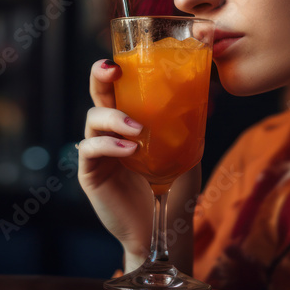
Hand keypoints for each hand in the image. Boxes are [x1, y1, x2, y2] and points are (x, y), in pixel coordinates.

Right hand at [76, 59, 198, 271]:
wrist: (164, 231)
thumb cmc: (175, 193)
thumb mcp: (187, 153)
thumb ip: (185, 127)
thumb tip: (199, 92)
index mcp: (130, 123)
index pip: (119, 89)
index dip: (117, 70)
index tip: (125, 58)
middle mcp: (110, 132)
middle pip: (97, 95)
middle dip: (100, 76)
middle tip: (113, 69)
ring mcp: (98, 152)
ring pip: (92, 119)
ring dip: (114, 118)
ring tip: (138, 130)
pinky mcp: (90, 174)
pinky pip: (89, 149)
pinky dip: (109, 145)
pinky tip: (129, 150)